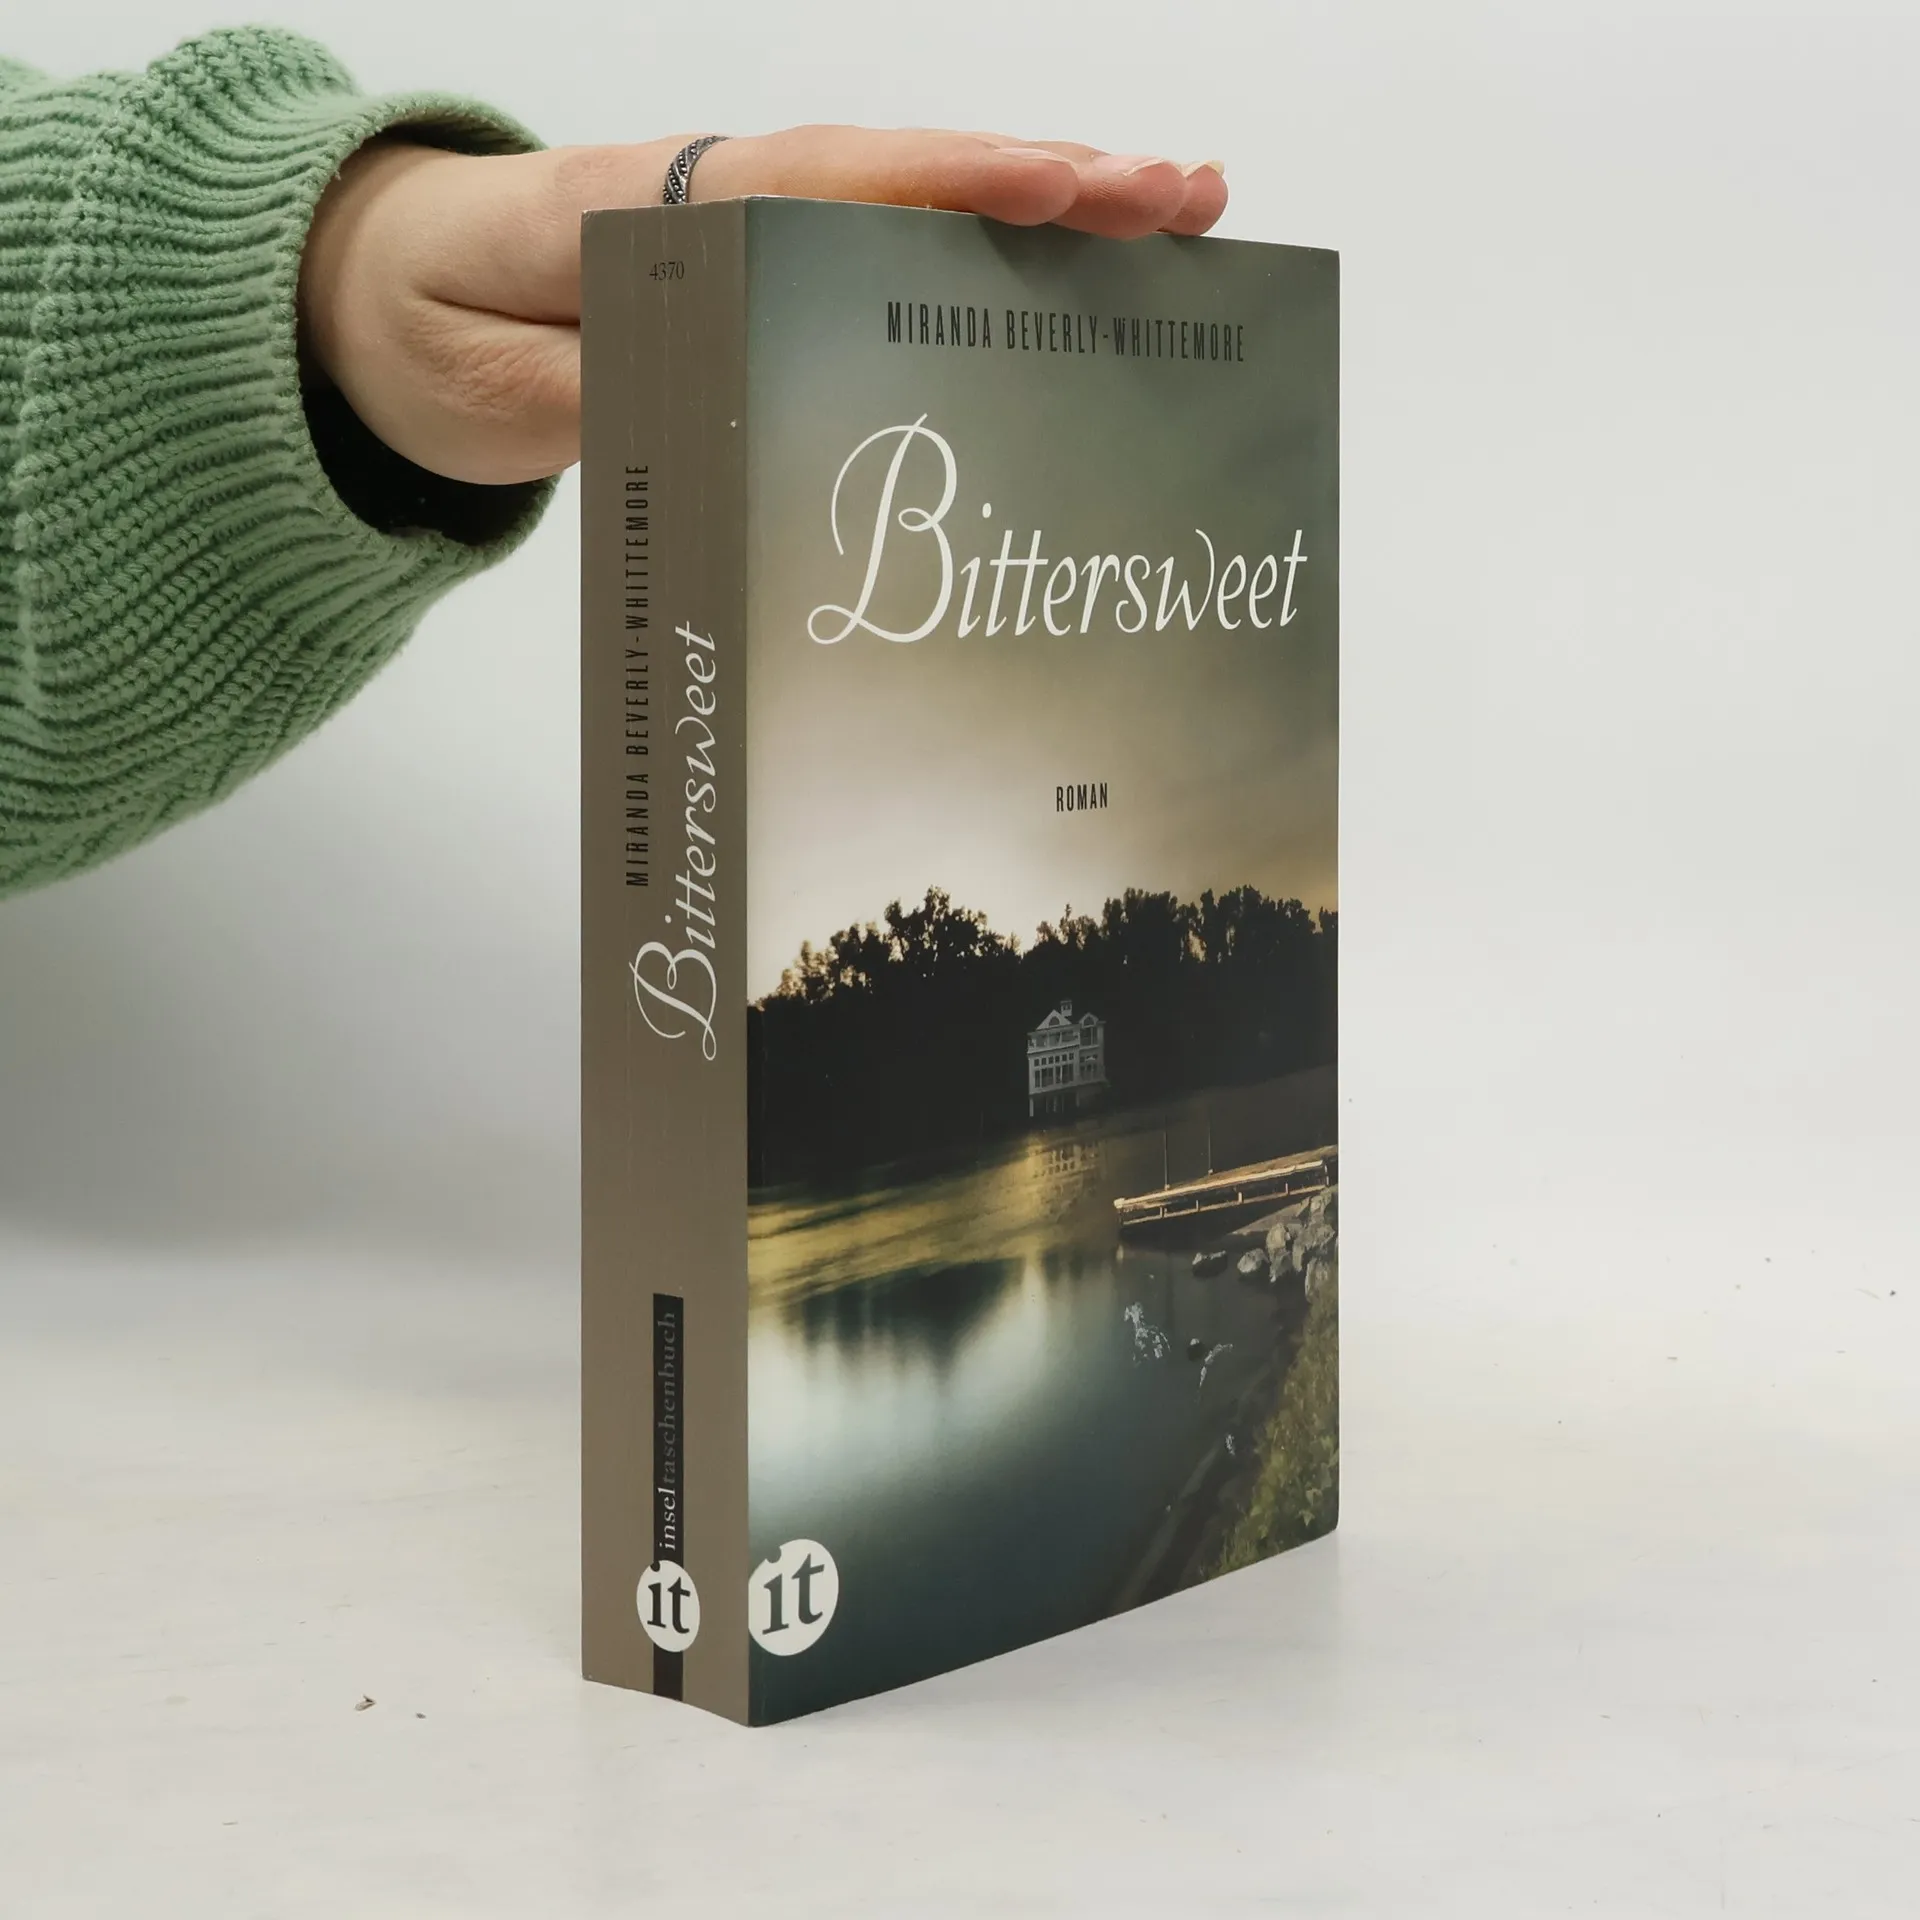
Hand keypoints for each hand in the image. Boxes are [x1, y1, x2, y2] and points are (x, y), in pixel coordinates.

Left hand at [298, 128, 1228, 486]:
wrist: (369, 297)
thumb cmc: (421, 328)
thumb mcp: (477, 384)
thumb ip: (586, 394)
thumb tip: (712, 401)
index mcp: (653, 212)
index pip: (821, 185)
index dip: (945, 185)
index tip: (1058, 187)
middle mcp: (722, 200)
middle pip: (906, 177)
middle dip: (1053, 184)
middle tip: (1185, 200)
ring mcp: (750, 227)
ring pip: (916, 204)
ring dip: (1051, 208)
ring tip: (1183, 215)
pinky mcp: (762, 265)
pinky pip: (890, 246)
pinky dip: (987, 250)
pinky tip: (1076, 265)